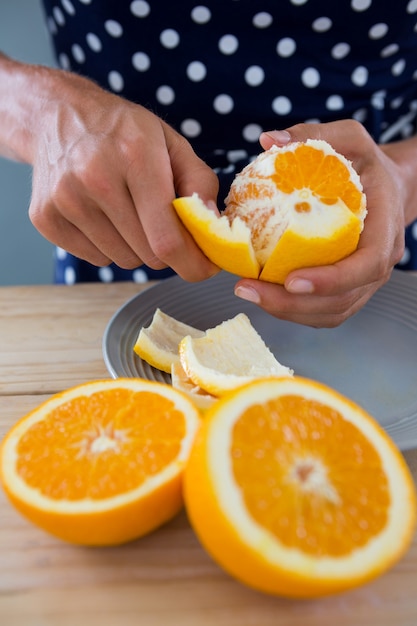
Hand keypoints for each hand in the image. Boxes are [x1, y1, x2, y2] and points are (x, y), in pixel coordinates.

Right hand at [26, 68, 219, 280]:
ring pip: (122, 260)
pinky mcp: (46, 217)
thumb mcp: (170, 142)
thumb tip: (213, 226)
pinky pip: (96, 259)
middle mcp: (95, 177)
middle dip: (166, 250)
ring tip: (128, 212)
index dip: (192, 264)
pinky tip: (102, 215)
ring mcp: (65, 199)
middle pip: (148, 255)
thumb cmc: (123, 132)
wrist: (58, 115)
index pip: (167, 239)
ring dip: (136, 248)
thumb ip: (199, 182)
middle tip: (163, 226)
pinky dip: (108, 247)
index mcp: (135, 155)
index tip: (204, 268)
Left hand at [234, 120, 405, 326]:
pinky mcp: (350, 290)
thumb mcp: (349, 139)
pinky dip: (293, 310)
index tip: (291, 280)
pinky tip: (263, 295)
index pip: (366, 265)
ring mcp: (365, 281)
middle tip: (248, 289)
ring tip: (248, 292)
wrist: (389, 189)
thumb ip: (314, 136)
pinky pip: (325, 312)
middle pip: (342, 299)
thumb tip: (267, 141)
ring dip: (287, 310)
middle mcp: (379, 262)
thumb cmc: (366, 165)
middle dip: (293, 303)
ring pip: (331, 312)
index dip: (331, 279)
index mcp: (384, 228)